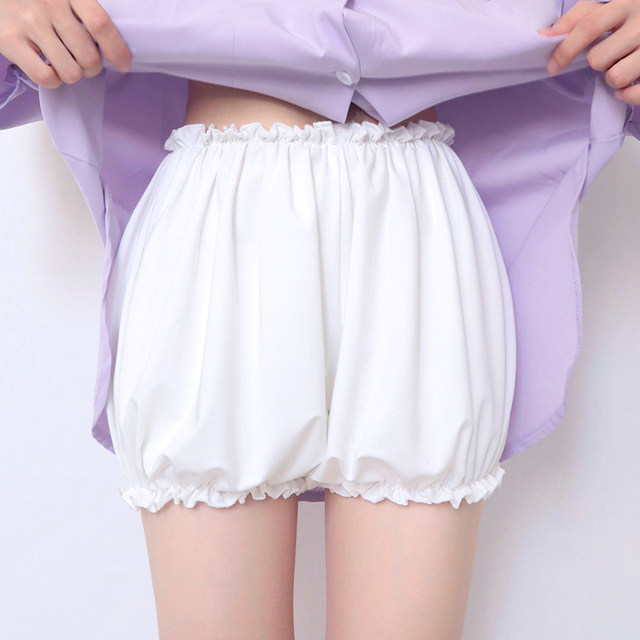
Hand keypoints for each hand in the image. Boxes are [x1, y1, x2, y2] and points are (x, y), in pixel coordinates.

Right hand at [0, 0, 130, 88]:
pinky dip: (53, 80)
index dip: (117, 50)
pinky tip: (48, 68)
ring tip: (64, 63)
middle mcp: (49, 5)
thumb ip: (85, 13)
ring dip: (72, 75)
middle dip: (92, 68)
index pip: (100, 24)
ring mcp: (29, 23)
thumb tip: (114, 47)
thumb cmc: (36, 0)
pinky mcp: (10, 40)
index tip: (124, 64)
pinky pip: (46, 77)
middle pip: (88, 56)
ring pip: (71, 72)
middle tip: (84, 63)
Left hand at [537, 0, 639, 103]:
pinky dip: (626, 94)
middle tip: (610, 54)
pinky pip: (633, 93)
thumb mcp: (609, 9)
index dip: (566, 49)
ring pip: (615, 77)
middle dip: (597, 62)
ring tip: (623, 65)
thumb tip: (544, 34)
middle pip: (598, 58)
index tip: (553, 66)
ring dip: (613, 78)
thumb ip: (577, 19)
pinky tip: (628, 85)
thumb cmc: (633, 19)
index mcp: (627, 4)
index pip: (589, 26)